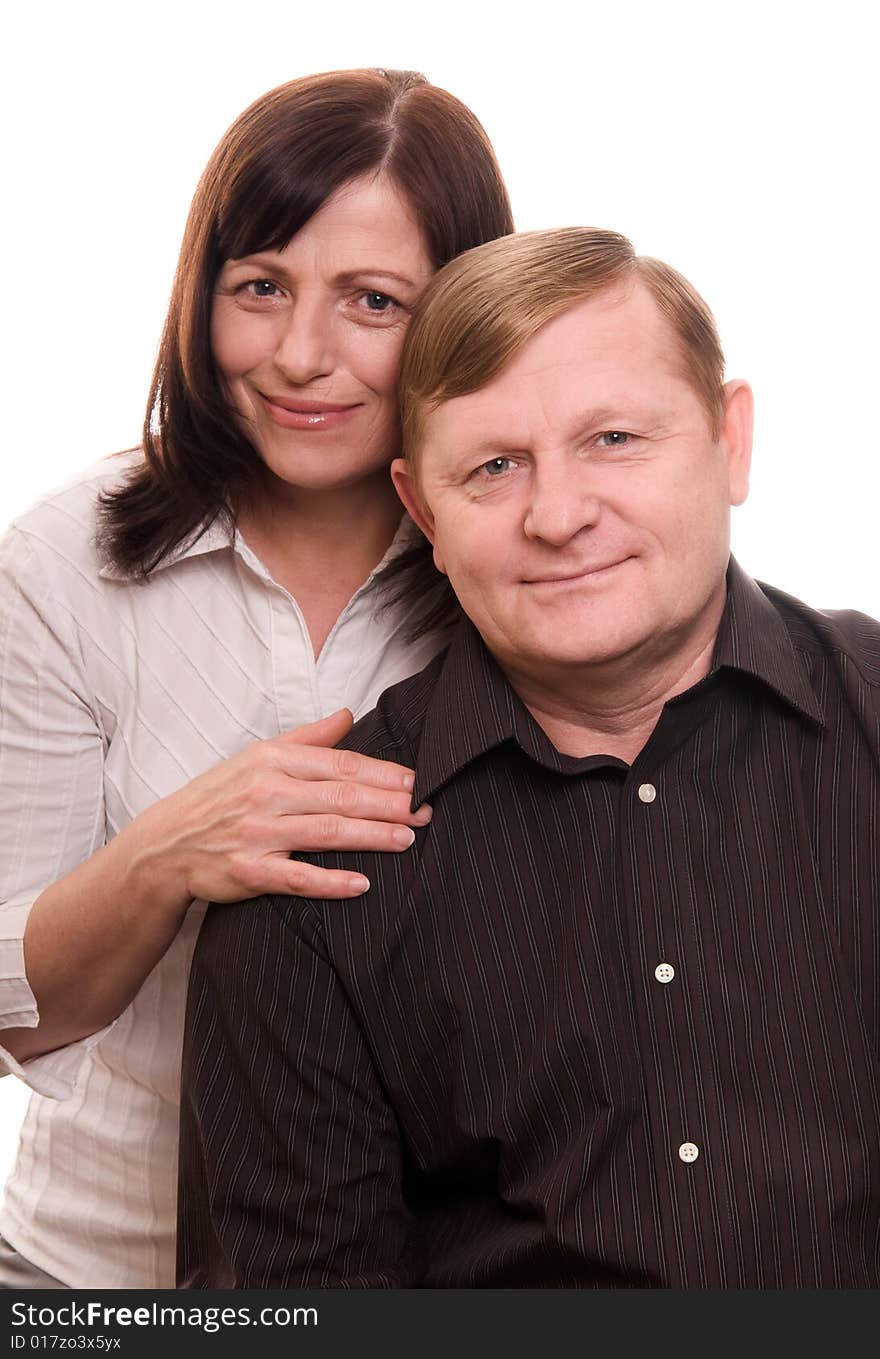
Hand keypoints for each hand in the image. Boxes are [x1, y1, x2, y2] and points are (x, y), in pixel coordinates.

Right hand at [121, 710, 430, 902]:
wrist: (164, 845)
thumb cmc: (218, 797)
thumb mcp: (257, 757)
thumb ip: (307, 739)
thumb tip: (349, 715)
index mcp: (272, 761)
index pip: (340, 764)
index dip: (383, 774)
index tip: (419, 781)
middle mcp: (266, 793)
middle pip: (341, 797)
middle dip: (389, 804)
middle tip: (427, 811)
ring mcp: (257, 834)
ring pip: (326, 833)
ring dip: (372, 837)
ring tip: (408, 839)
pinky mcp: (248, 872)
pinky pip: (297, 878)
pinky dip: (331, 882)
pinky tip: (362, 884)